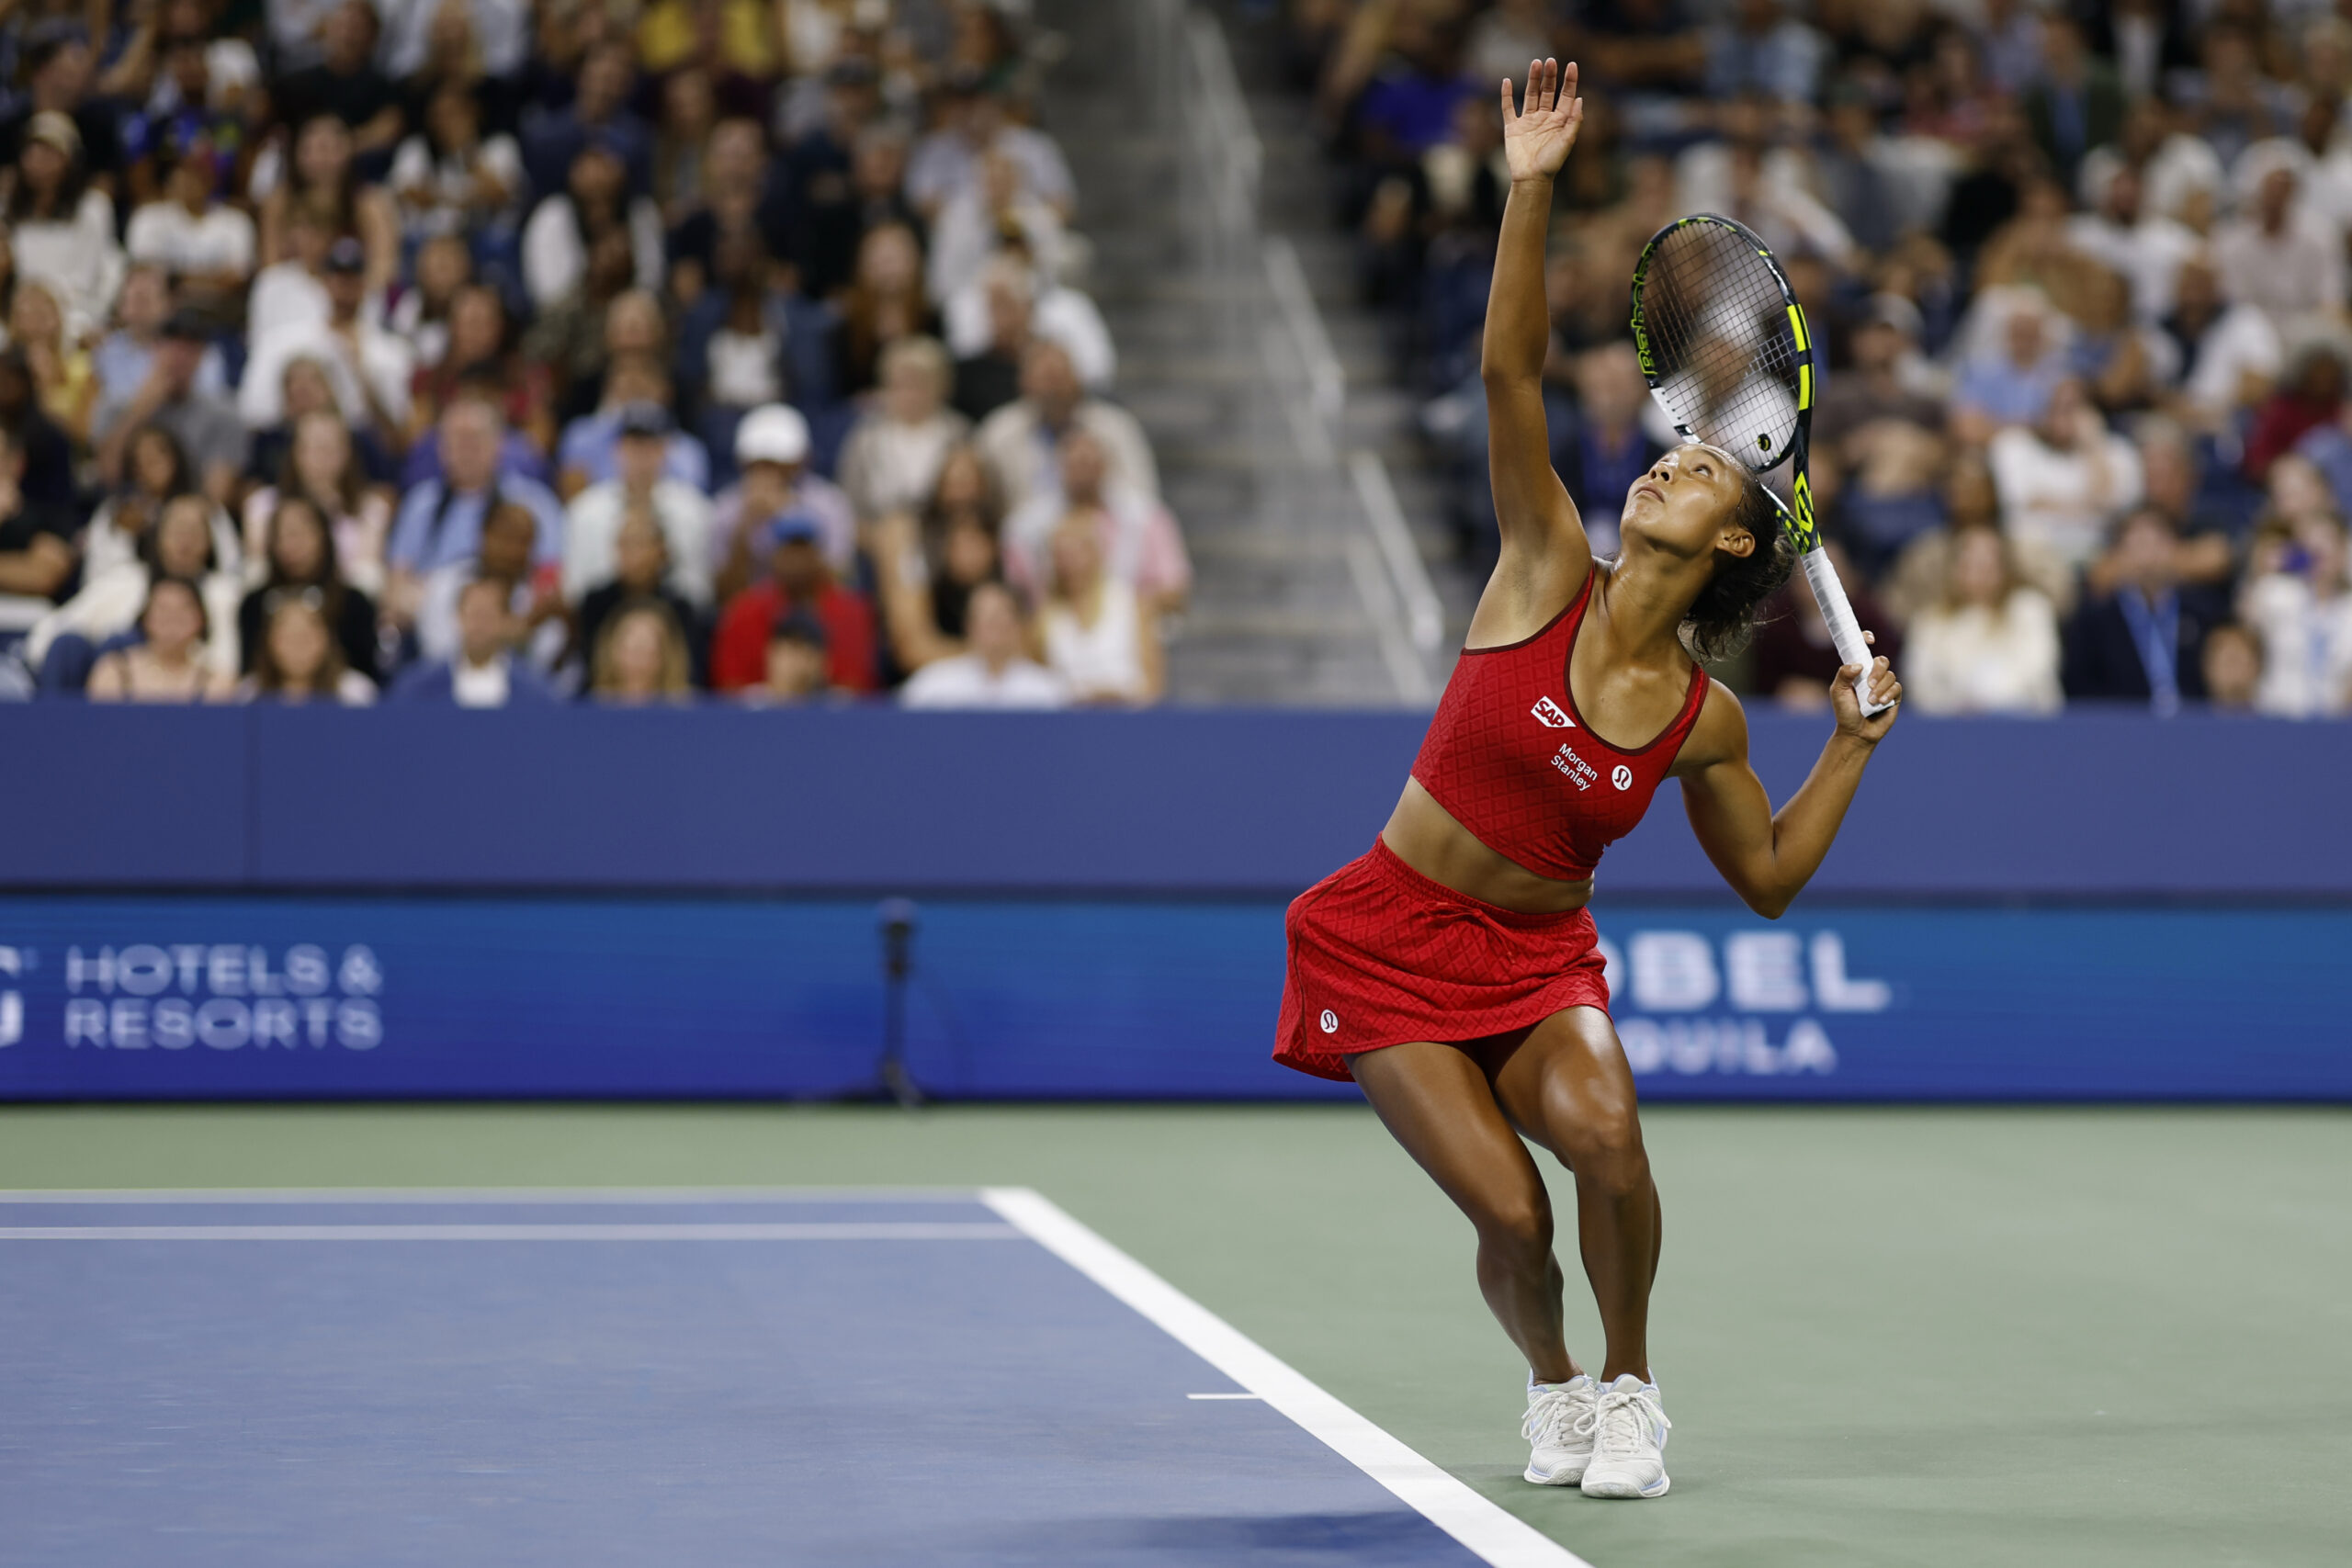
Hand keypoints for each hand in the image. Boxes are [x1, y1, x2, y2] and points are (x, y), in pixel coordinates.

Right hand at [1501, 59, 1583, 184]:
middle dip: (1550, 76)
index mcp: (1559, 120)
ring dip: (1532, 79)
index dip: (1569, 80)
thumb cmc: (1552, 163)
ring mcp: (1528, 121)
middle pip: (1547, 91)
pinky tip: (1506, 81)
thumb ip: (1574, 120)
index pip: (1566, 95)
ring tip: (1535, 63)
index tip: (1571, 64)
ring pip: (1530, 95)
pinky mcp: (1512, 128)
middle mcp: (1544, 118)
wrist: (1531, 179)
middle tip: (1550, 61)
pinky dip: (1506, 95)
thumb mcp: (1567, 141)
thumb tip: (1580, 98)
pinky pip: (1508, 108)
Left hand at [1832, 632, 1901, 744]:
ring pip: (1890, 675)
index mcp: (1858, 671)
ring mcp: (1884, 685)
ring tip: (1871, 701)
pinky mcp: (1894, 696)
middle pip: (1882, 661)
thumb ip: (1844, 675)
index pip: (1863, 650)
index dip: (1866, 639)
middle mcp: (1872, 675)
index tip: (1870, 639)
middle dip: (1877, 670)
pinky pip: (1896, 687)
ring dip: (1880, 687)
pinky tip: (1880, 702)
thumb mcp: (1838, 692)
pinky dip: (1888, 694)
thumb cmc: (1845, 711)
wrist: (1856, 732)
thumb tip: (1858, 664)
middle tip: (1868, 684)